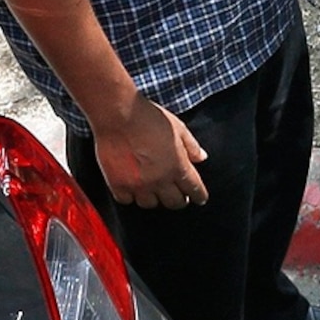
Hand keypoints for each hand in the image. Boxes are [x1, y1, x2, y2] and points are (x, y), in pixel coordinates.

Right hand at [97, 92, 208, 208]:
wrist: (119, 115)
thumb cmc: (149, 117)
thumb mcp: (178, 128)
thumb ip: (191, 146)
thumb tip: (201, 158)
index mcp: (177, 166)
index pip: (194, 189)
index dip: (199, 195)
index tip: (200, 198)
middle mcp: (159, 180)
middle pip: (174, 203)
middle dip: (180, 200)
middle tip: (179, 196)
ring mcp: (137, 184)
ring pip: (150, 204)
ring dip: (155, 198)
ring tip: (155, 191)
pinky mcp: (117, 184)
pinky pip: (126, 200)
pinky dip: (131, 196)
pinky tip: (133, 189)